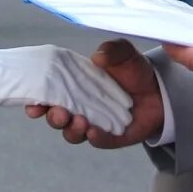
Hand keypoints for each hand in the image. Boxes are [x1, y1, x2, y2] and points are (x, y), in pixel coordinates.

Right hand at [27, 39, 165, 147]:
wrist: (160, 92)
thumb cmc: (134, 71)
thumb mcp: (125, 54)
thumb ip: (113, 50)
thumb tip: (98, 56)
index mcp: (74, 85)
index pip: (49, 94)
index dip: (37, 101)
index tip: (33, 103)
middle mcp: (79, 107)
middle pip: (56, 117)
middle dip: (53, 117)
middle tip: (59, 112)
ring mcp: (92, 124)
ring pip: (72, 133)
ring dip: (71, 129)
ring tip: (79, 121)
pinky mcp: (109, 137)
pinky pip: (98, 141)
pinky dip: (94, 138)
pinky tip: (94, 132)